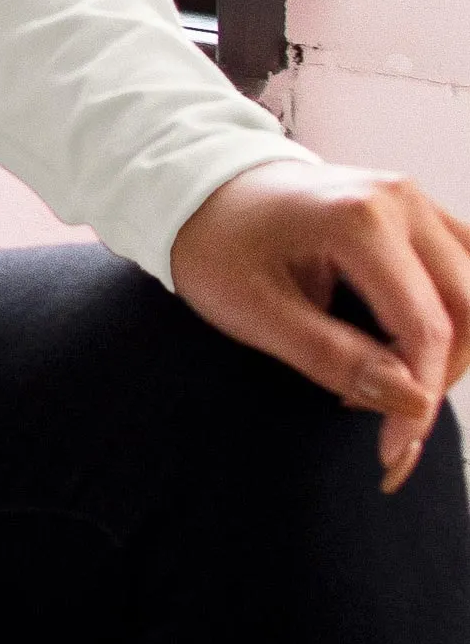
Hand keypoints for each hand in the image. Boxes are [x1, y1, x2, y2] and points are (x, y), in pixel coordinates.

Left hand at [173, 158, 469, 491]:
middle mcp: (401, 199)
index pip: (425, 326)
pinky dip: (450, 319)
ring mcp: (415, 200)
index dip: (419, 399)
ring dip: (450, 350)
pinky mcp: (419, 212)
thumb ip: (332, 357)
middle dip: (436, 378)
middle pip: (467, 309)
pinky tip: (404, 347)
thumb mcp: (253, 311)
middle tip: (382, 418)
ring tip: (385, 381)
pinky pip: (463, 271)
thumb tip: (412, 401)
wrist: (201, 192)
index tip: (391, 451)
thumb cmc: (216, 247)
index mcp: (359, 218)